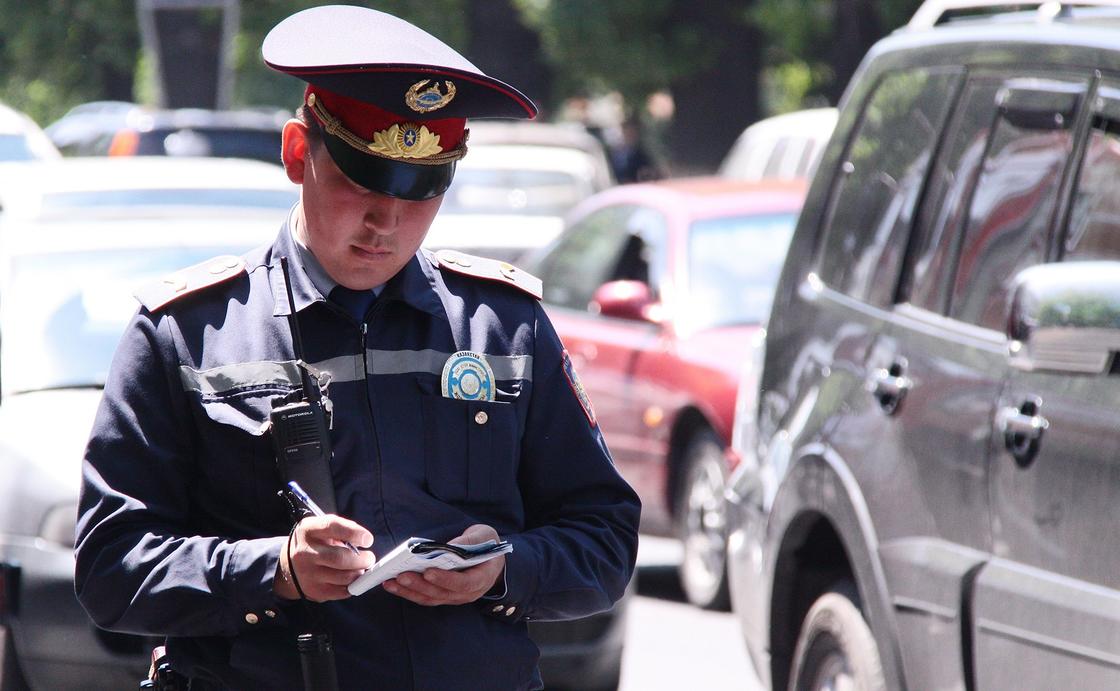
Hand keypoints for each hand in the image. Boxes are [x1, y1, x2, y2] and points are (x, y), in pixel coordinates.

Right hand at [274, 515, 373, 600]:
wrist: (289, 564)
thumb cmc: (314, 542)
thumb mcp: (321, 528)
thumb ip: (342, 530)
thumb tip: (364, 541)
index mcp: (309, 530)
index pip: (332, 527)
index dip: (354, 532)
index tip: (368, 539)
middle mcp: (305, 552)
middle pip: (340, 558)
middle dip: (362, 559)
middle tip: (369, 558)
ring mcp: (308, 573)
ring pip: (344, 577)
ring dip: (360, 573)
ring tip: (361, 568)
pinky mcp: (314, 590)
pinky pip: (341, 591)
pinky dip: (353, 585)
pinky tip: (352, 578)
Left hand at [383, 524, 504, 606]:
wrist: (490, 557)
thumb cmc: (486, 543)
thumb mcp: (483, 536)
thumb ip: (467, 542)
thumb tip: (445, 548)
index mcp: (483, 577)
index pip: (464, 583)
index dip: (446, 579)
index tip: (428, 572)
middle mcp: (469, 593)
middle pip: (442, 593)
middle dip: (420, 585)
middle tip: (401, 575)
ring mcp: (455, 596)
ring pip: (431, 598)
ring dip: (409, 591)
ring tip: (391, 581)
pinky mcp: (443, 595)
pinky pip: (425, 597)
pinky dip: (409, 592)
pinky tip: (393, 584)